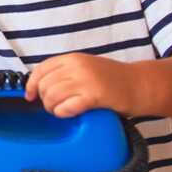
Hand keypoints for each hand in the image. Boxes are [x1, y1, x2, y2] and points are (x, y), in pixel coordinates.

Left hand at [25, 53, 141, 117]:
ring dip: (53, 108)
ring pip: (52, 96)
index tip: (30, 96)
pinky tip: (71, 113)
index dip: (31, 85)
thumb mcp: (86, 68)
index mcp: (72, 58)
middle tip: (55, 107)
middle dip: (45, 99)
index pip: (41, 69)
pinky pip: (67, 107)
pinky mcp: (95, 95)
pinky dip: (64, 112)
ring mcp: (86, 80)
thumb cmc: (113, 80)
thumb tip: (39, 87)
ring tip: (63, 111)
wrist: (142, 84)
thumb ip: (65, 73)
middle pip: (45, 85)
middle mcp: (77, 66)